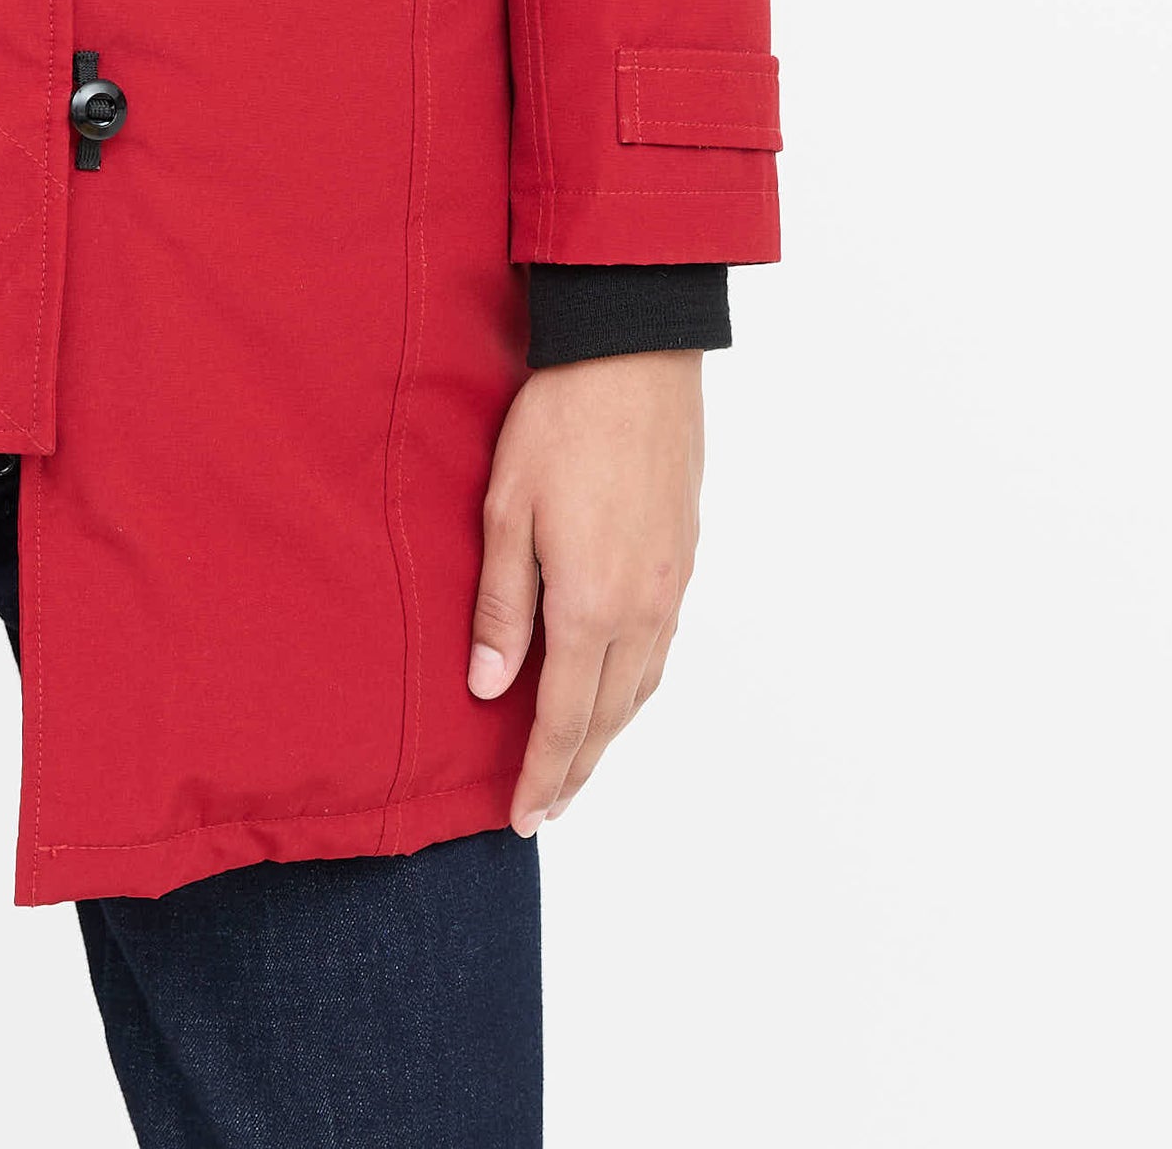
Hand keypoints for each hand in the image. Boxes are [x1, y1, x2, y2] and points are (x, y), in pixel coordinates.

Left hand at [468, 348, 702, 833]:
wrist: (633, 354)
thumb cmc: (558, 422)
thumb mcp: (505, 509)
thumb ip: (501, 606)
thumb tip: (487, 688)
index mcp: (590, 604)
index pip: (563, 718)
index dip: (542, 774)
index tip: (522, 816)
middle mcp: (641, 608)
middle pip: (608, 716)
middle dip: (576, 770)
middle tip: (546, 809)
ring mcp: (671, 585)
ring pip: (641, 688)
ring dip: (608, 733)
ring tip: (577, 763)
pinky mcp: (684, 557)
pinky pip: (661, 649)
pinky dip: (635, 688)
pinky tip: (615, 688)